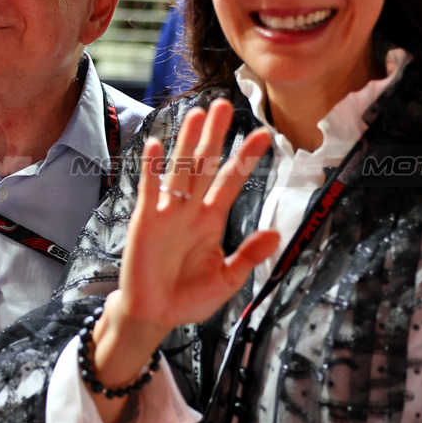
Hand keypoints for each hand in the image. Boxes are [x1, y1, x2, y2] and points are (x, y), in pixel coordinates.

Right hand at [91, 99, 278, 389]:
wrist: (154, 315)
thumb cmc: (188, 299)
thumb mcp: (226, 280)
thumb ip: (247, 256)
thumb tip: (275, 233)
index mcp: (211, 221)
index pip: (231, 182)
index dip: (245, 159)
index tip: (263, 136)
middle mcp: (190, 210)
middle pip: (204, 165)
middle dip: (214, 137)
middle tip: (224, 106)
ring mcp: (167, 213)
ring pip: (179, 170)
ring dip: (187, 142)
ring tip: (196, 114)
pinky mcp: (146, 221)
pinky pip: (149, 190)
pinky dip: (152, 169)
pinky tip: (157, 146)